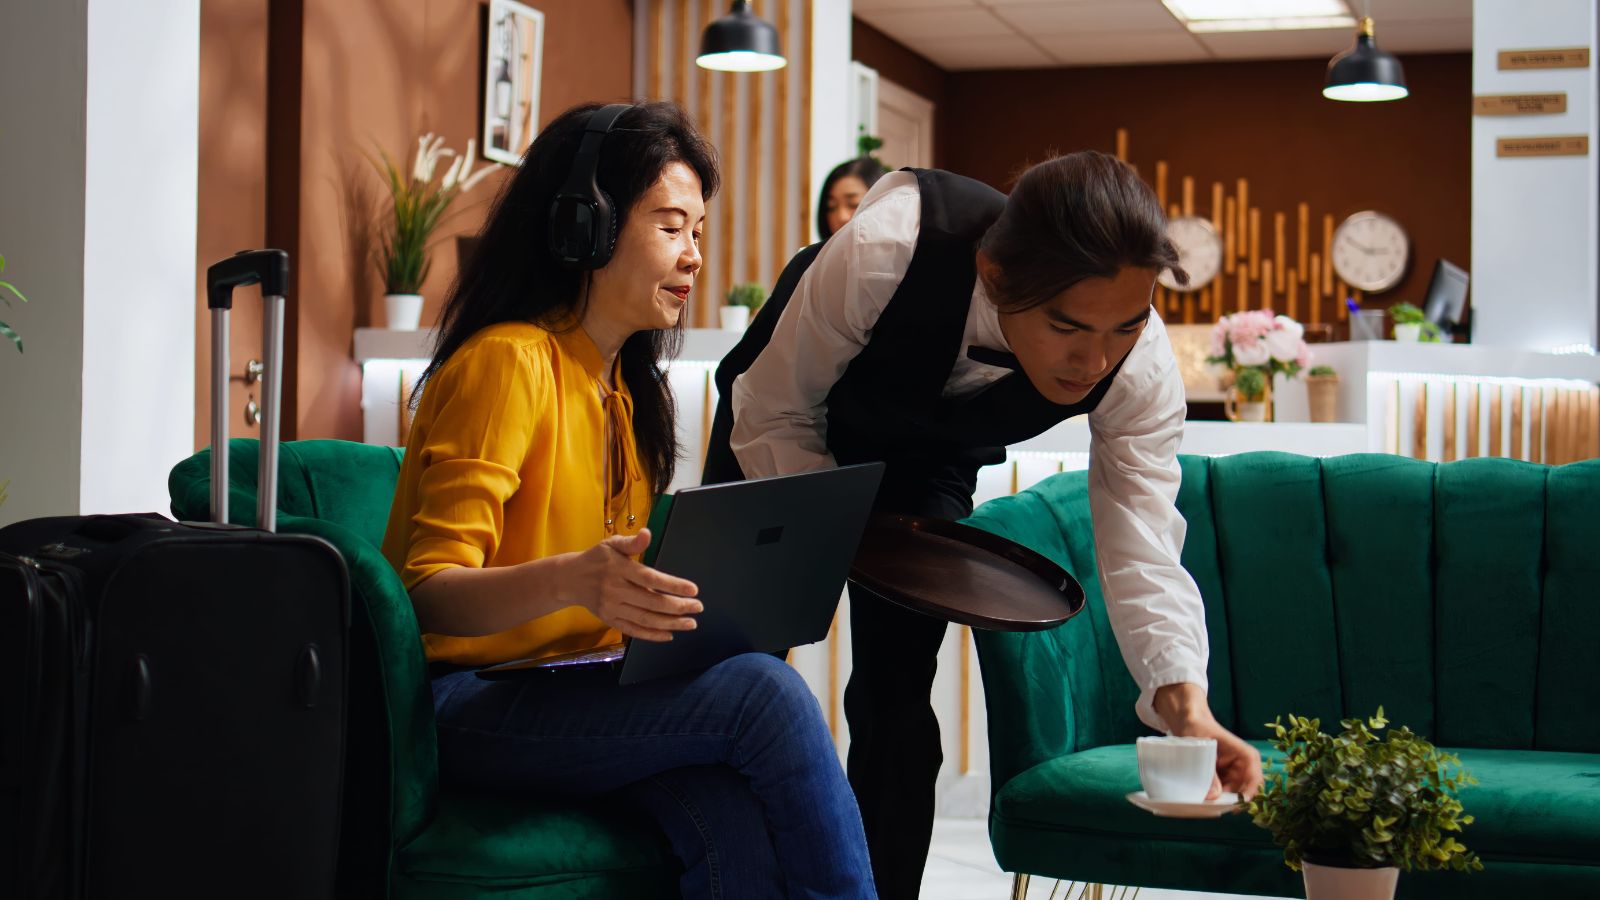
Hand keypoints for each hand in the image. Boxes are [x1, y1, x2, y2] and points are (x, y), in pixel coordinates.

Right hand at [569, 529, 700, 641]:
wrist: (570, 579)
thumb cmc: (596, 559)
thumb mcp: (611, 544)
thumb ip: (631, 542)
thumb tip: (647, 534)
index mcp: (619, 569)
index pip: (650, 578)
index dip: (673, 585)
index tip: (693, 589)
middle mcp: (616, 590)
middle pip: (651, 602)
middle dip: (678, 607)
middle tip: (698, 607)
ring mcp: (612, 608)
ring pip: (645, 619)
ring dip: (670, 623)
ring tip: (690, 623)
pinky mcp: (610, 620)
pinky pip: (633, 630)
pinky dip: (652, 635)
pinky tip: (669, 634)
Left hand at [1153, 683, 1263, 801]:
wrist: (1188, 722)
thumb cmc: (1197, 728)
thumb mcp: (1201, 747)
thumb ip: (1209, 771)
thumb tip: (1214, 796)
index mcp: (1245, 755)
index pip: (1254, 776)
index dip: (1249, 792)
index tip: (1236, 804)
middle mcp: (1243, 767)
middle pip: (1245, 790)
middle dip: (1232, 801)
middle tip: (1214, 808)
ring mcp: (1234, 774)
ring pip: (1233, 794)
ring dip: (1222, 801)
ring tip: (1205, 803)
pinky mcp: (1224, 778)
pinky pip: (1223, 793)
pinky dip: (1215, 797)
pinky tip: (1203, 799)